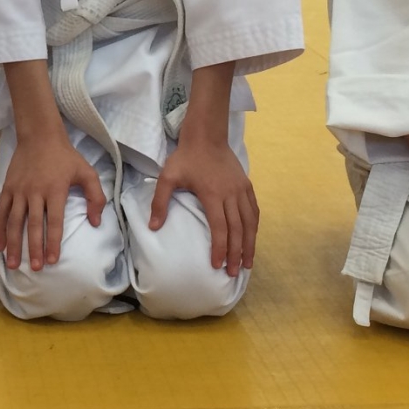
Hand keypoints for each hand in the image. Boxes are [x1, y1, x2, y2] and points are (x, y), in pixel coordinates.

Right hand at [0, 126, 105, 271]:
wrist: (39, 135)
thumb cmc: (65, 156)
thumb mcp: (87, 172)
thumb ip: (96, 197)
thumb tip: (95, 222)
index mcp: (55, 190)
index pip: (54, 222)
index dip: (53, 242)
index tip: (53, 261)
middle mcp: (35, 192)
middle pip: (33, 226)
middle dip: (34, 249)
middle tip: (36, 269)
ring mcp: (19, 191)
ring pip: (14, 222)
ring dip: (14, 244)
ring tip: (13, 264)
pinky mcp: (7, 188)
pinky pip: (1, 212)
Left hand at [151, 135, 257, 276]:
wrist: (207, 135)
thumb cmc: (186, 157)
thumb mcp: (167, 176)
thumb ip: (160, 202)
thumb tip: (153, 227)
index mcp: (212, 194)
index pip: (220, 228)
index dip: (220, 248)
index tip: (217, 265)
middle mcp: (231, 194)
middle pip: (237, 229)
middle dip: (237, 253)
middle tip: (234, 273)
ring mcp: (241, 189)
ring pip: (249, 222)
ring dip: (250, 244)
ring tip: (248, 263)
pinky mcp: (247, 185)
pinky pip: (254, 210)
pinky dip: (254, 227)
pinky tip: (252, 239)